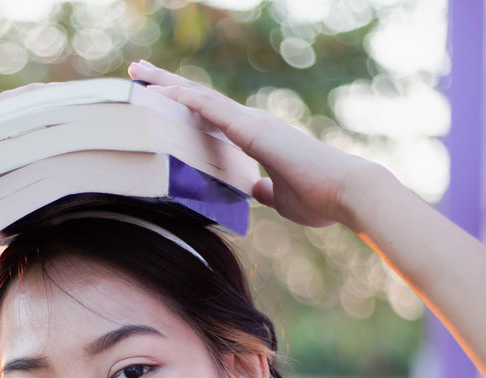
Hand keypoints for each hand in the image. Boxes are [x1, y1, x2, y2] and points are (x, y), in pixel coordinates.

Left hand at [127, 61, 380, 228]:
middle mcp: (251, 123)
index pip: (211, 117)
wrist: (347, 192)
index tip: (158, 98)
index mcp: (256, 138)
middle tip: (138, 73)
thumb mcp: (281, 198)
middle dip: (167, 85)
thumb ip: (265, 190)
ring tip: (138, 72)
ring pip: (199, 96)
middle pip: (199, 99)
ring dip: (166, 84)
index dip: (184, 105)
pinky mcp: (252, 129)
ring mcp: (251, 123)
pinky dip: (183, 99)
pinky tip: (160, 91)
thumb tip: (254, 189)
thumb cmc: (320, 198)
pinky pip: (210, 108)